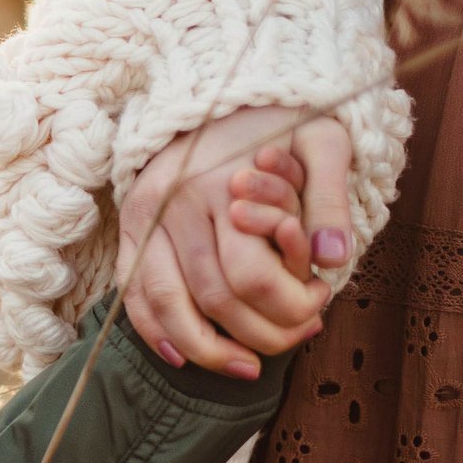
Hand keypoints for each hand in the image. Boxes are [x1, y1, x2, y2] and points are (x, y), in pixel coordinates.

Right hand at [120, 106, 347, 375]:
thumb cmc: (277, 123)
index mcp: (224, 186)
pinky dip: (153, 330)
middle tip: (297, 337)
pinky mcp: (129, 228)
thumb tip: (333, 258)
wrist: (214, 95)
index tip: (321, 306)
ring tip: (246, 367)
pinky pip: (132, 292)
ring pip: (165, 304)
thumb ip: (330, 197)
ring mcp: (145, 218)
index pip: (251, 276)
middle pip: (213, 298)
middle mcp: (177, 205)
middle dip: (259, 334)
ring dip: (205, 348)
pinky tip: (181, 355)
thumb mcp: (322, 142)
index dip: (289, 308)